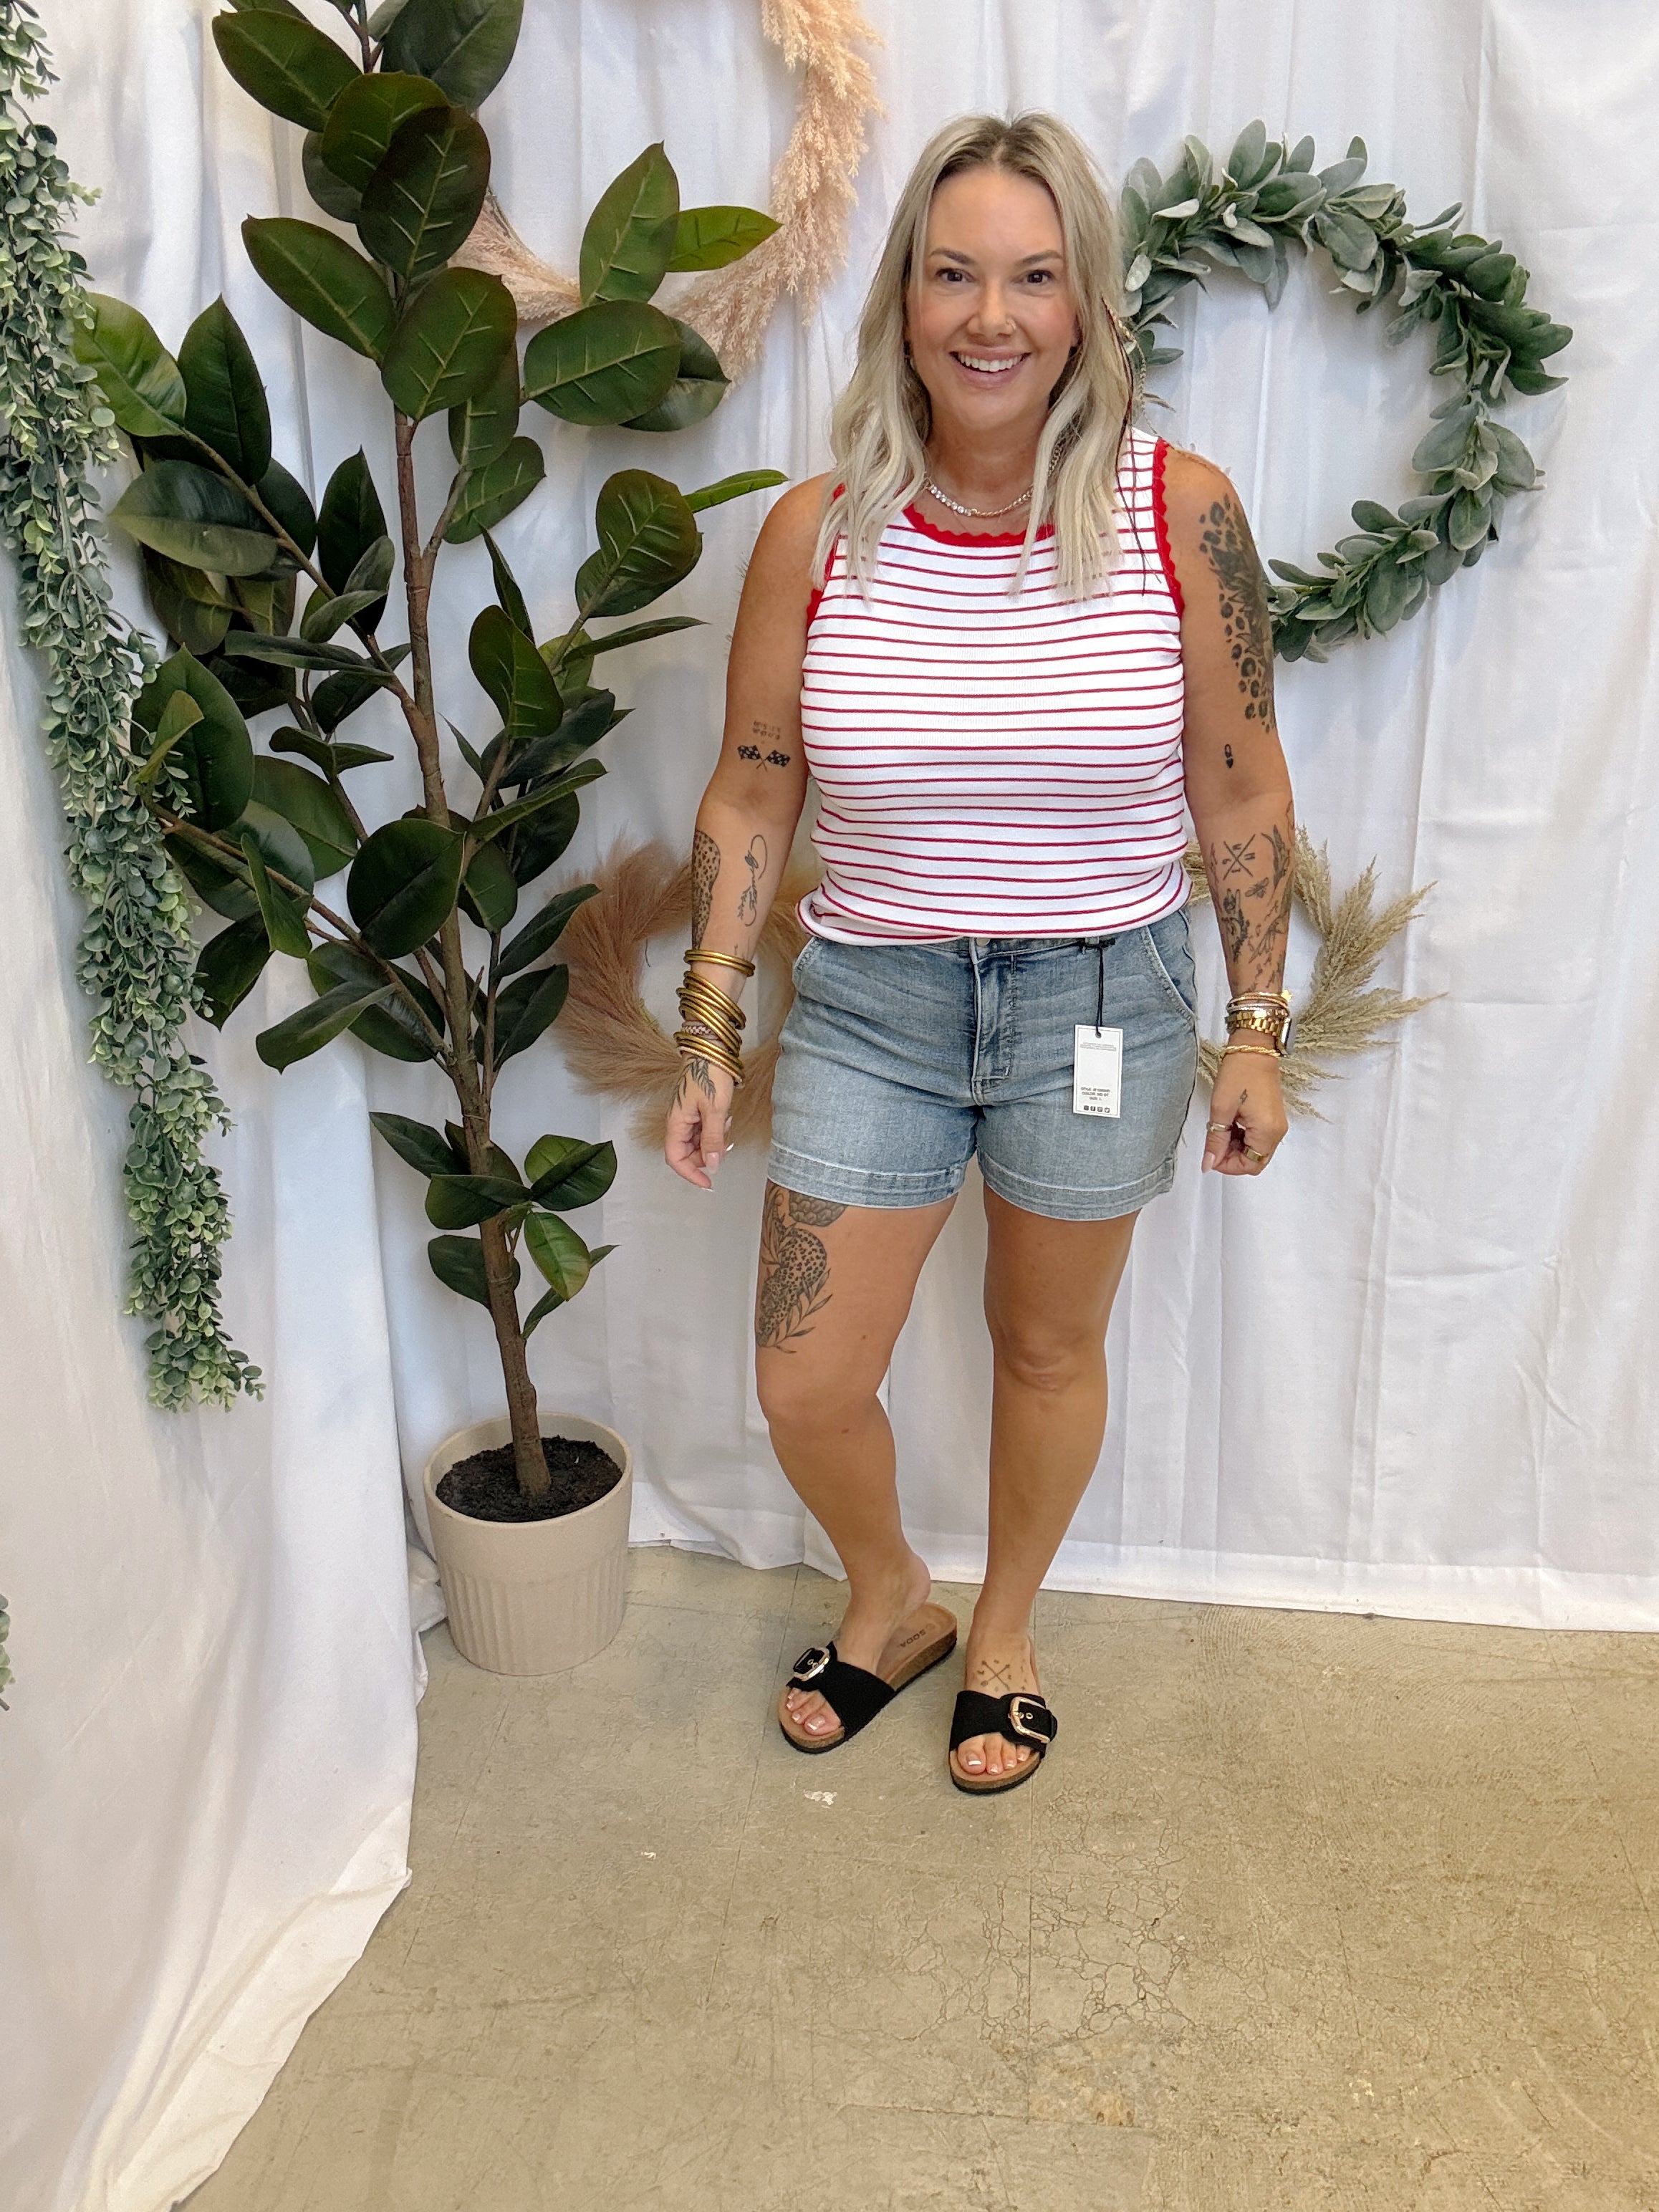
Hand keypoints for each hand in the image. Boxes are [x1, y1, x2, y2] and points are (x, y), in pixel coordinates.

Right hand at [664, 1052, 737, 1189]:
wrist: (712, 1047)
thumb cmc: (710, 1073)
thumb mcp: (716, 1110)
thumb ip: (713, 1139)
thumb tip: (712, 1166)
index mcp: (676, 1122)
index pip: (675, 1159)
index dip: (690, 1174)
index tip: (708, 1183)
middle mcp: (678, 1121)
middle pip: (686, 1152)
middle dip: (706, 1156)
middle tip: (725, 1148)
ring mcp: (687, 1115)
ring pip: (697, 1142)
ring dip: (713, 1142)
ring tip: (727, 1125)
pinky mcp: (696, 1109)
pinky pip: (703, 1129)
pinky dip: (715, 1130)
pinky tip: (726, 1118)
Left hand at [1202, 1047, 1286, 1176]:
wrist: (1254, 1048)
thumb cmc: (1240, 1073)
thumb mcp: (1221, 1109)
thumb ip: (1215, 1140)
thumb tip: (1209, 1163)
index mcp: (1267, 1132)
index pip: (1250, 1166)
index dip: (1228, 1165)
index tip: (1211, 1154)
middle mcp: (1277, 1132)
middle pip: (1254, 1161)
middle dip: (1232, 1157)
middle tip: (1214, 1141)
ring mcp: (1277, 1125)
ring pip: (1255, 1151)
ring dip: (1236, 1147)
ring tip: (1221, 1128)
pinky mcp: (1273, 1119)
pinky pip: (1258, 1138)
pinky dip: (1242, 1137)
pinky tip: (1230, 1124)